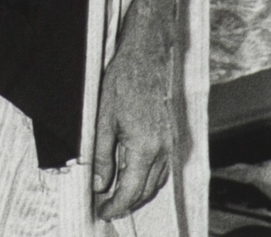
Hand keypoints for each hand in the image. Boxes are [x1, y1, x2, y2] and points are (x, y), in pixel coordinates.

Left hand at [90, 34, 176, 220]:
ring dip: (137, 194)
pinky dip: (148, 180)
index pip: (130, 190)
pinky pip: (162, 170)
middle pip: (145, 191)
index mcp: (145, 147)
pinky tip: (133, 177)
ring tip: (115, 196)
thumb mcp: (102, 120)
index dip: (115, 205)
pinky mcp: (171, 137)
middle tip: (105, 207)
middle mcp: (162, 150)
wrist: (145, 58)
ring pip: (156, 183)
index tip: (101, 211)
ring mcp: (170, 144)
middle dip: (125, 204)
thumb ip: (101, 156)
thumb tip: (99, 184)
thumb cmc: (122, 83)